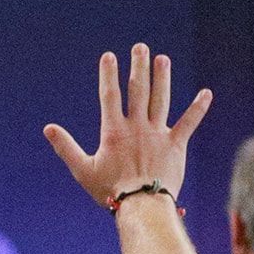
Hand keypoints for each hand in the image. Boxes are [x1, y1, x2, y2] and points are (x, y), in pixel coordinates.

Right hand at [44, 44, 210, 205]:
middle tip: (140, 47)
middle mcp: (137, 126)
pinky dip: (198, 108)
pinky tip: (206, 93)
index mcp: (113, 131)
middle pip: (138, 90)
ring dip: (162, 78)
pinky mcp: (176, 145)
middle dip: (138, 66)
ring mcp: (158, 134)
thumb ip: (65, 146)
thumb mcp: (82, 169)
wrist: (142, 205)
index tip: (109, 56)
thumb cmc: (109, 190)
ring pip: (161, 99)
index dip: (109, 74)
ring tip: (162, 59)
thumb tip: (48, 128)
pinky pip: (189, 123)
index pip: (110, 95)